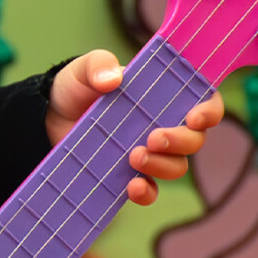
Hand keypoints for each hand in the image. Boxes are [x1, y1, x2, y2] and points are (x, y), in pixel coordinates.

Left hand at [46, 50, 225, 206]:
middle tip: (153, 138)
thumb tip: (114, 77)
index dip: (209, 111)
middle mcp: (164, 125)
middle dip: (181, 141)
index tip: (195, 117)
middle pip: (194, 140)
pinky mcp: (130, 176)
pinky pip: (151, 191)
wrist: (48, 119)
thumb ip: (98, 65)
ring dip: (163, 165)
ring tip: (134, 157)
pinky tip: (132, 187)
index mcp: (164, 96)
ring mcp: (149, 153)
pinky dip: (147, 192)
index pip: (204, 103)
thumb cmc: (75, 89)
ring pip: (177, 166)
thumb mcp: (83, 70)